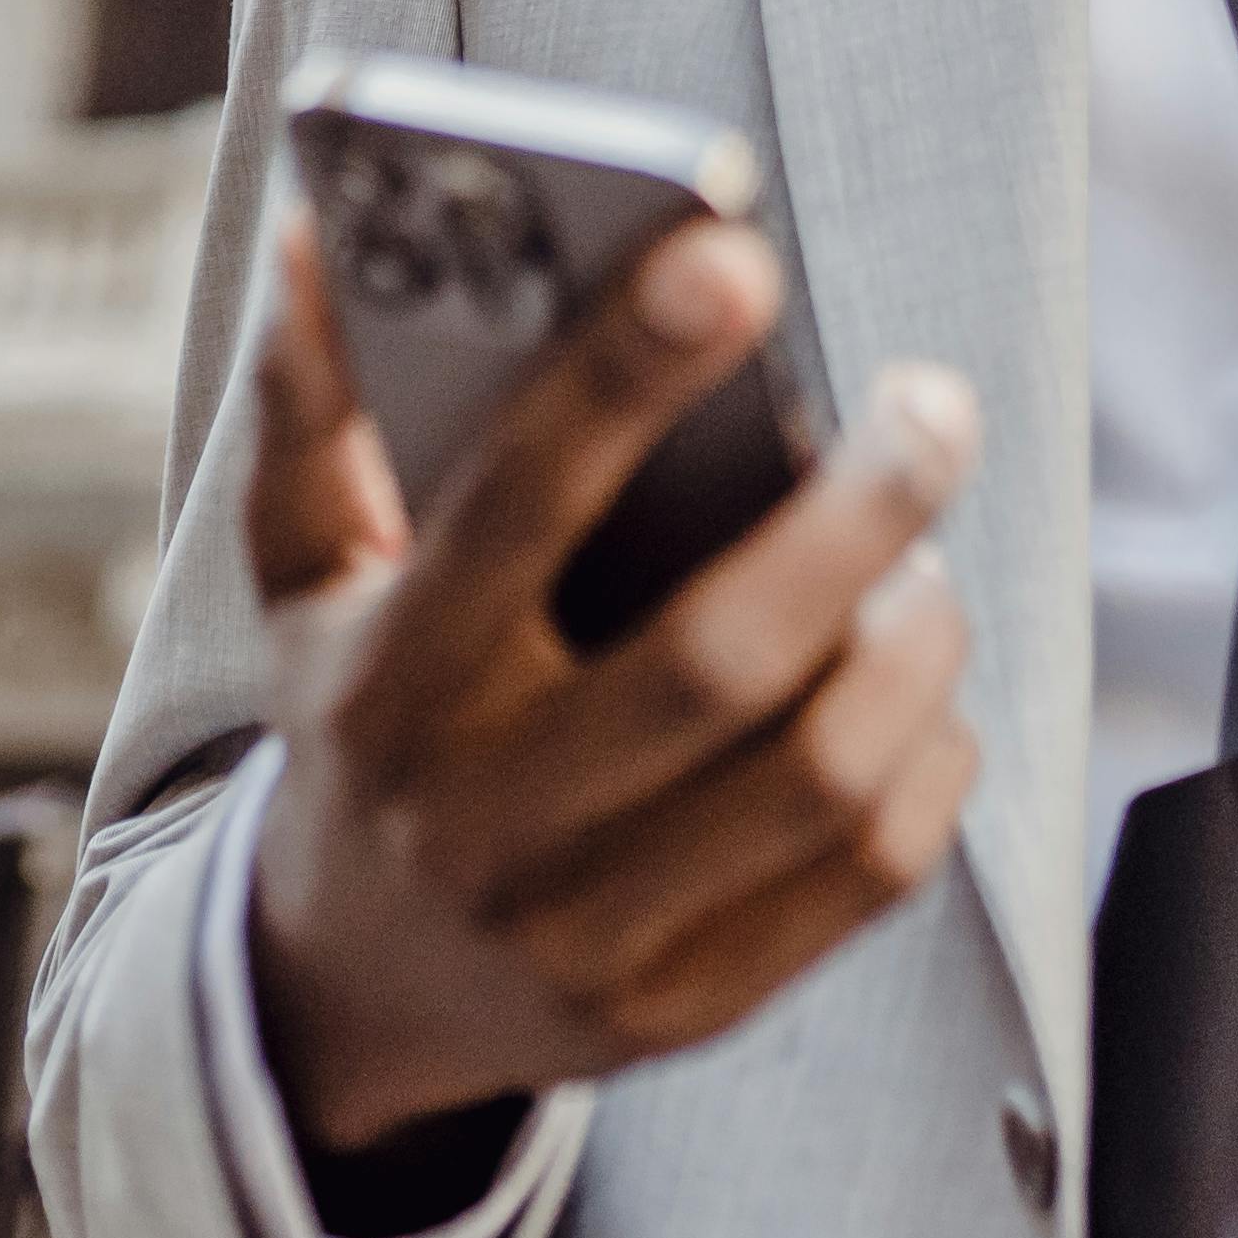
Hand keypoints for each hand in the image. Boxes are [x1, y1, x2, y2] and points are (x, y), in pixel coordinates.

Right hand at [236, 204, 982, 1151]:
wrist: (352, 988)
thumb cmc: (361, 712)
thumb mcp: (304, 571)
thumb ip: (311, 405)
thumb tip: (325, 228)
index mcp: (386, 683)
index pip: (518, 507)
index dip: (625, 377)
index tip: (736, 262)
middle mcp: (479, 821)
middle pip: (715, 661)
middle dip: (853, 517)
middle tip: (933, 409)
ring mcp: (585, 935)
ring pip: (815, 778)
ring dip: (912, 643)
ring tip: (925, 556)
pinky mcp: (681, 1009)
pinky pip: (863, 878)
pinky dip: (931, 759)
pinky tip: (922, 684)